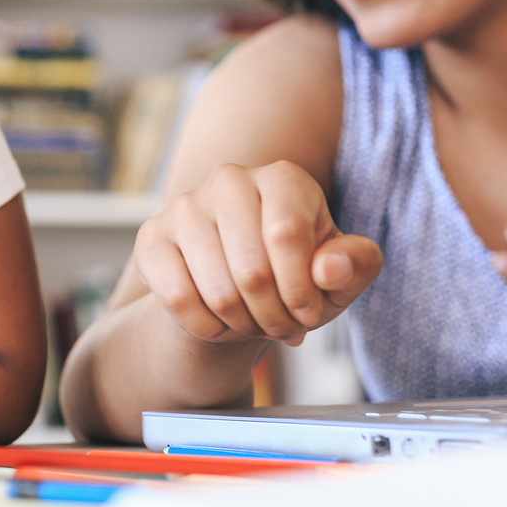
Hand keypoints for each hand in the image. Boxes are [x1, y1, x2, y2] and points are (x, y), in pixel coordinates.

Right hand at [135, 161, 382, 345]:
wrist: (236, 287)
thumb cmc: (296, 275)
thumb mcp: (339, 275)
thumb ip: (355, 265)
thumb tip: (329, 269)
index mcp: (283, 178)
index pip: (287, 236)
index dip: (301, 291)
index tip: (308, 314)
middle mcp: (230, 179)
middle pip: (252, 270)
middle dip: (273, 317)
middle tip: (280, 328)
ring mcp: (186, 205)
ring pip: (217, 290)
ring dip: (241, 325)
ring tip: (252, 323)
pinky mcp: (151, 236)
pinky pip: (177, 298)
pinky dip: (205, 326)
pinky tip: (217, 321)